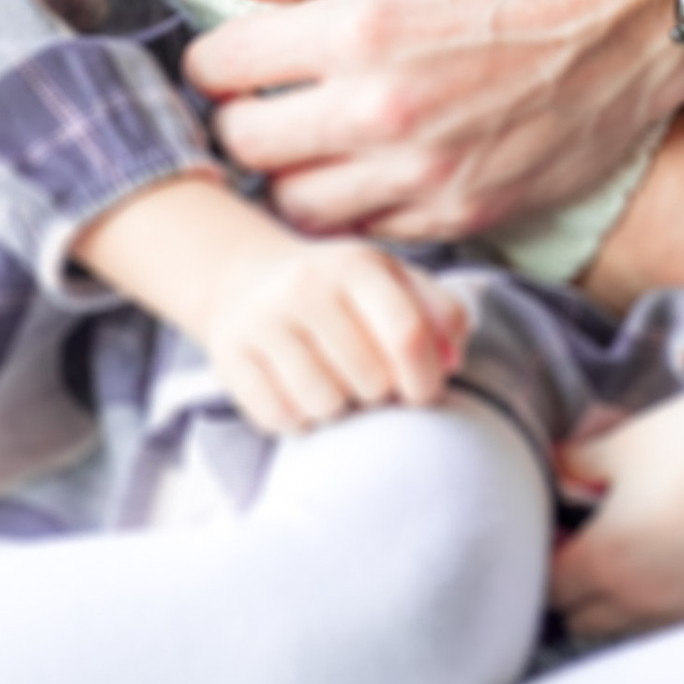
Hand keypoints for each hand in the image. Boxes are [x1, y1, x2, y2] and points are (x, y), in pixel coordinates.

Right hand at [71, 170, 466, 437]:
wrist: (247, 280)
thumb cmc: (340, 292)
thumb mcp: (392, 282)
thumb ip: (438, 313)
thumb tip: (452, 360)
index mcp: (357, 264)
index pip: (406, 333)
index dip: (425, 378)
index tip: (423, 392)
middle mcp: (307, 286)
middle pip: (369, 380)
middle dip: (379, 394)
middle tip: (369, 381)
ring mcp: (264, 321)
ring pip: (324, 404)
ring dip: (338, 409)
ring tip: (335, 384)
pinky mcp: (231, 358)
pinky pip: (280, 418)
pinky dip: (298, 419)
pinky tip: (298, 392)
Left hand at [181, 0, 683, 242]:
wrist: (640, 19)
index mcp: (359, 27)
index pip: (224, 69)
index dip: (213, 61)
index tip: (226, 58)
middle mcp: (380, 111)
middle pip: (246, 148)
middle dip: (238, 119)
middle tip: (260, 99)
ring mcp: (422, 174)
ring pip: (296, 205)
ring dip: (288, 174)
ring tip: (309, 138)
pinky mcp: (463, 214)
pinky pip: (367, 232)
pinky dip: (352, 206)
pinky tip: (369, 164)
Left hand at [551, 370, 683, 639]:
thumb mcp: (623, 444)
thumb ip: (574, 464)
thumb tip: (552, 469)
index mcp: (610, 558)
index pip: (551, 587)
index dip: (547, 555)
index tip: (559, 525)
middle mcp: (643, 598)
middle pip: (582, 617)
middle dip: (575, 583)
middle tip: (587, 535)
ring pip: (623, 626)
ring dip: (613, 598)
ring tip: (628, 543)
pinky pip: (665, 622)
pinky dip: (652, 602)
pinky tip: (665, 554)